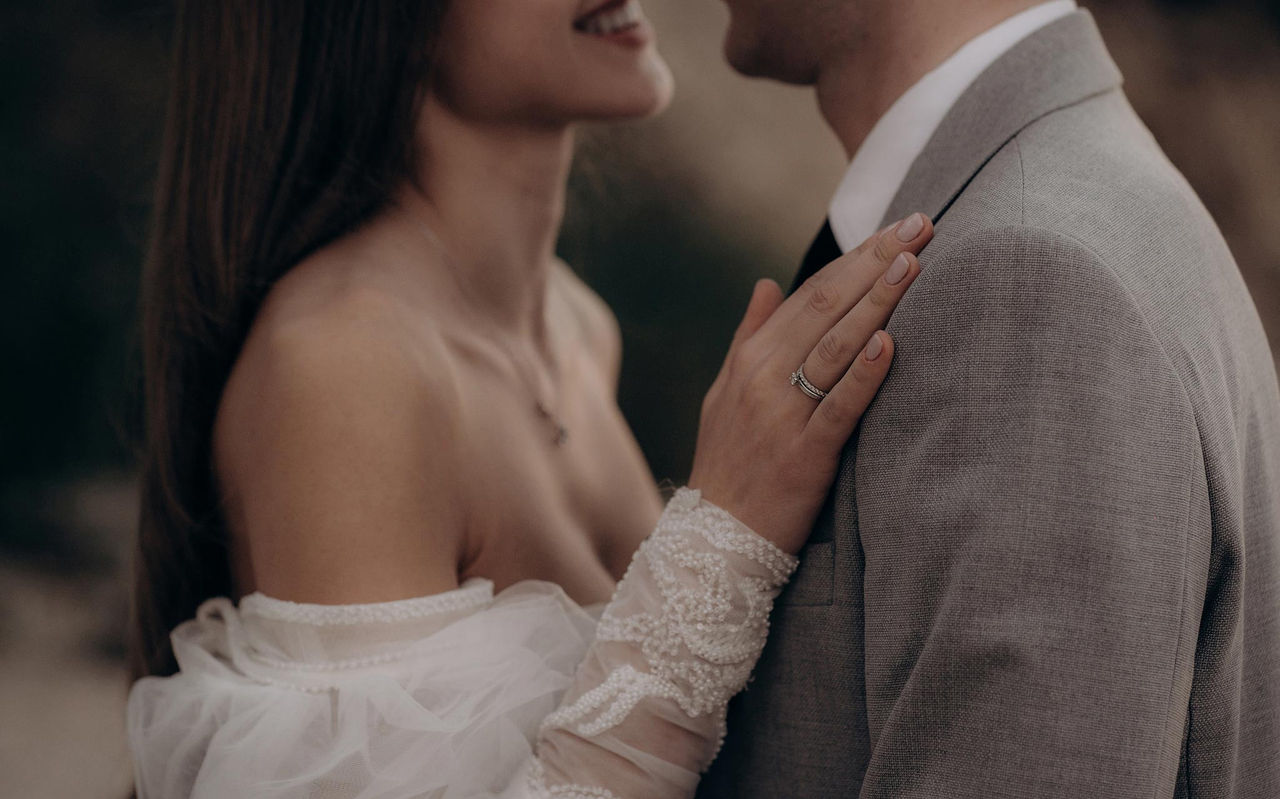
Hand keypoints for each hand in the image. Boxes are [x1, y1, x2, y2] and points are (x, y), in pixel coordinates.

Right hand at [687, 213, 932, 553]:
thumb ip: (749, 335)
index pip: (811, 294)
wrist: (716, 536)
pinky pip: (838, 408)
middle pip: (827, 307)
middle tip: (921, 225)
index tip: (898, 228)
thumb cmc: (728, 461)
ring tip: (912, 265)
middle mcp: (763, 377)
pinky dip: (862, 375)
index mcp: (751, 358)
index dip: (857, 258)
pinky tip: (888, 344)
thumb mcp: (725, 391)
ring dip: (875, 303)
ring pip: (834, 348)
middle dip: (876, 262)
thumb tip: (768, 283)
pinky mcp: (805, 455)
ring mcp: (782, 415)